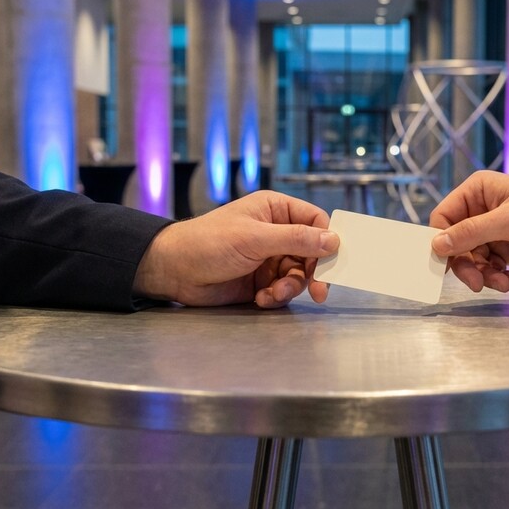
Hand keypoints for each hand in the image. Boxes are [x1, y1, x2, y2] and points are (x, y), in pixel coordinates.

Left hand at [133, 191, 339, 307]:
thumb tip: (334, 240)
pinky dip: (276, 297)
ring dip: (290, 288)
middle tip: (320, 292)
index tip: (334, 262)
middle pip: (312, 253)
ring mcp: (269, 258)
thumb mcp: (255, 238)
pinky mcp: (261, 281)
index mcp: (276, 210)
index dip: (327, 241)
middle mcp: (276, 232)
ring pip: (299, 275)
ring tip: (273, 295)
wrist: (174, 271)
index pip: (315, 221)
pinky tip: (261, 298)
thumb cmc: (209, 242)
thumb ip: (296, 240)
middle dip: (313, 273)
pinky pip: (283, 290)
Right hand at [429, 171, 508, 291]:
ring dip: (485, 276)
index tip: (442, 265)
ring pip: (472, 261)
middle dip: (466, 266)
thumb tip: (436, 244)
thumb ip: (472, 232)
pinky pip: (489, 269)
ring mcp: (494, 232)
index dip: (440, 242)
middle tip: (476, 284)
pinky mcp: (506, 250)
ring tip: (505, 283)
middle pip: (455, 245)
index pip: (443, 218)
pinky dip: (498, 278)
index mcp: (477, 192)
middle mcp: (481, 211)